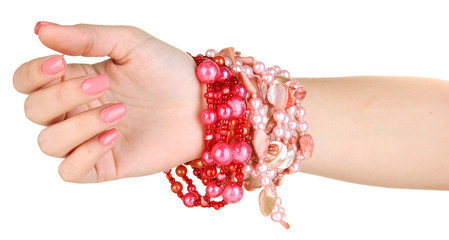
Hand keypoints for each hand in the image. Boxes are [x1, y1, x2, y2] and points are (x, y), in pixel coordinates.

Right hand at [13, 23, 204, 182]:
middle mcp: (78, 111)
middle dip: (61, 96)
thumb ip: (86, 37)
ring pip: (49, 143)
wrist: (203, 103)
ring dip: (77, 125)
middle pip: (35, 111)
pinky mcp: (107, 164)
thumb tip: (39, 30)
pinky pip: (71, 171)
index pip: (28, 82)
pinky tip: (113, 136)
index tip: (58, 62)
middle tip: (102, 84)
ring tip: (118, 111)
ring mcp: (90, 139)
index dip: (32, 74)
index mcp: (77, 80)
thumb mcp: (129, 43)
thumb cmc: (168, 70)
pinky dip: (83, 154)